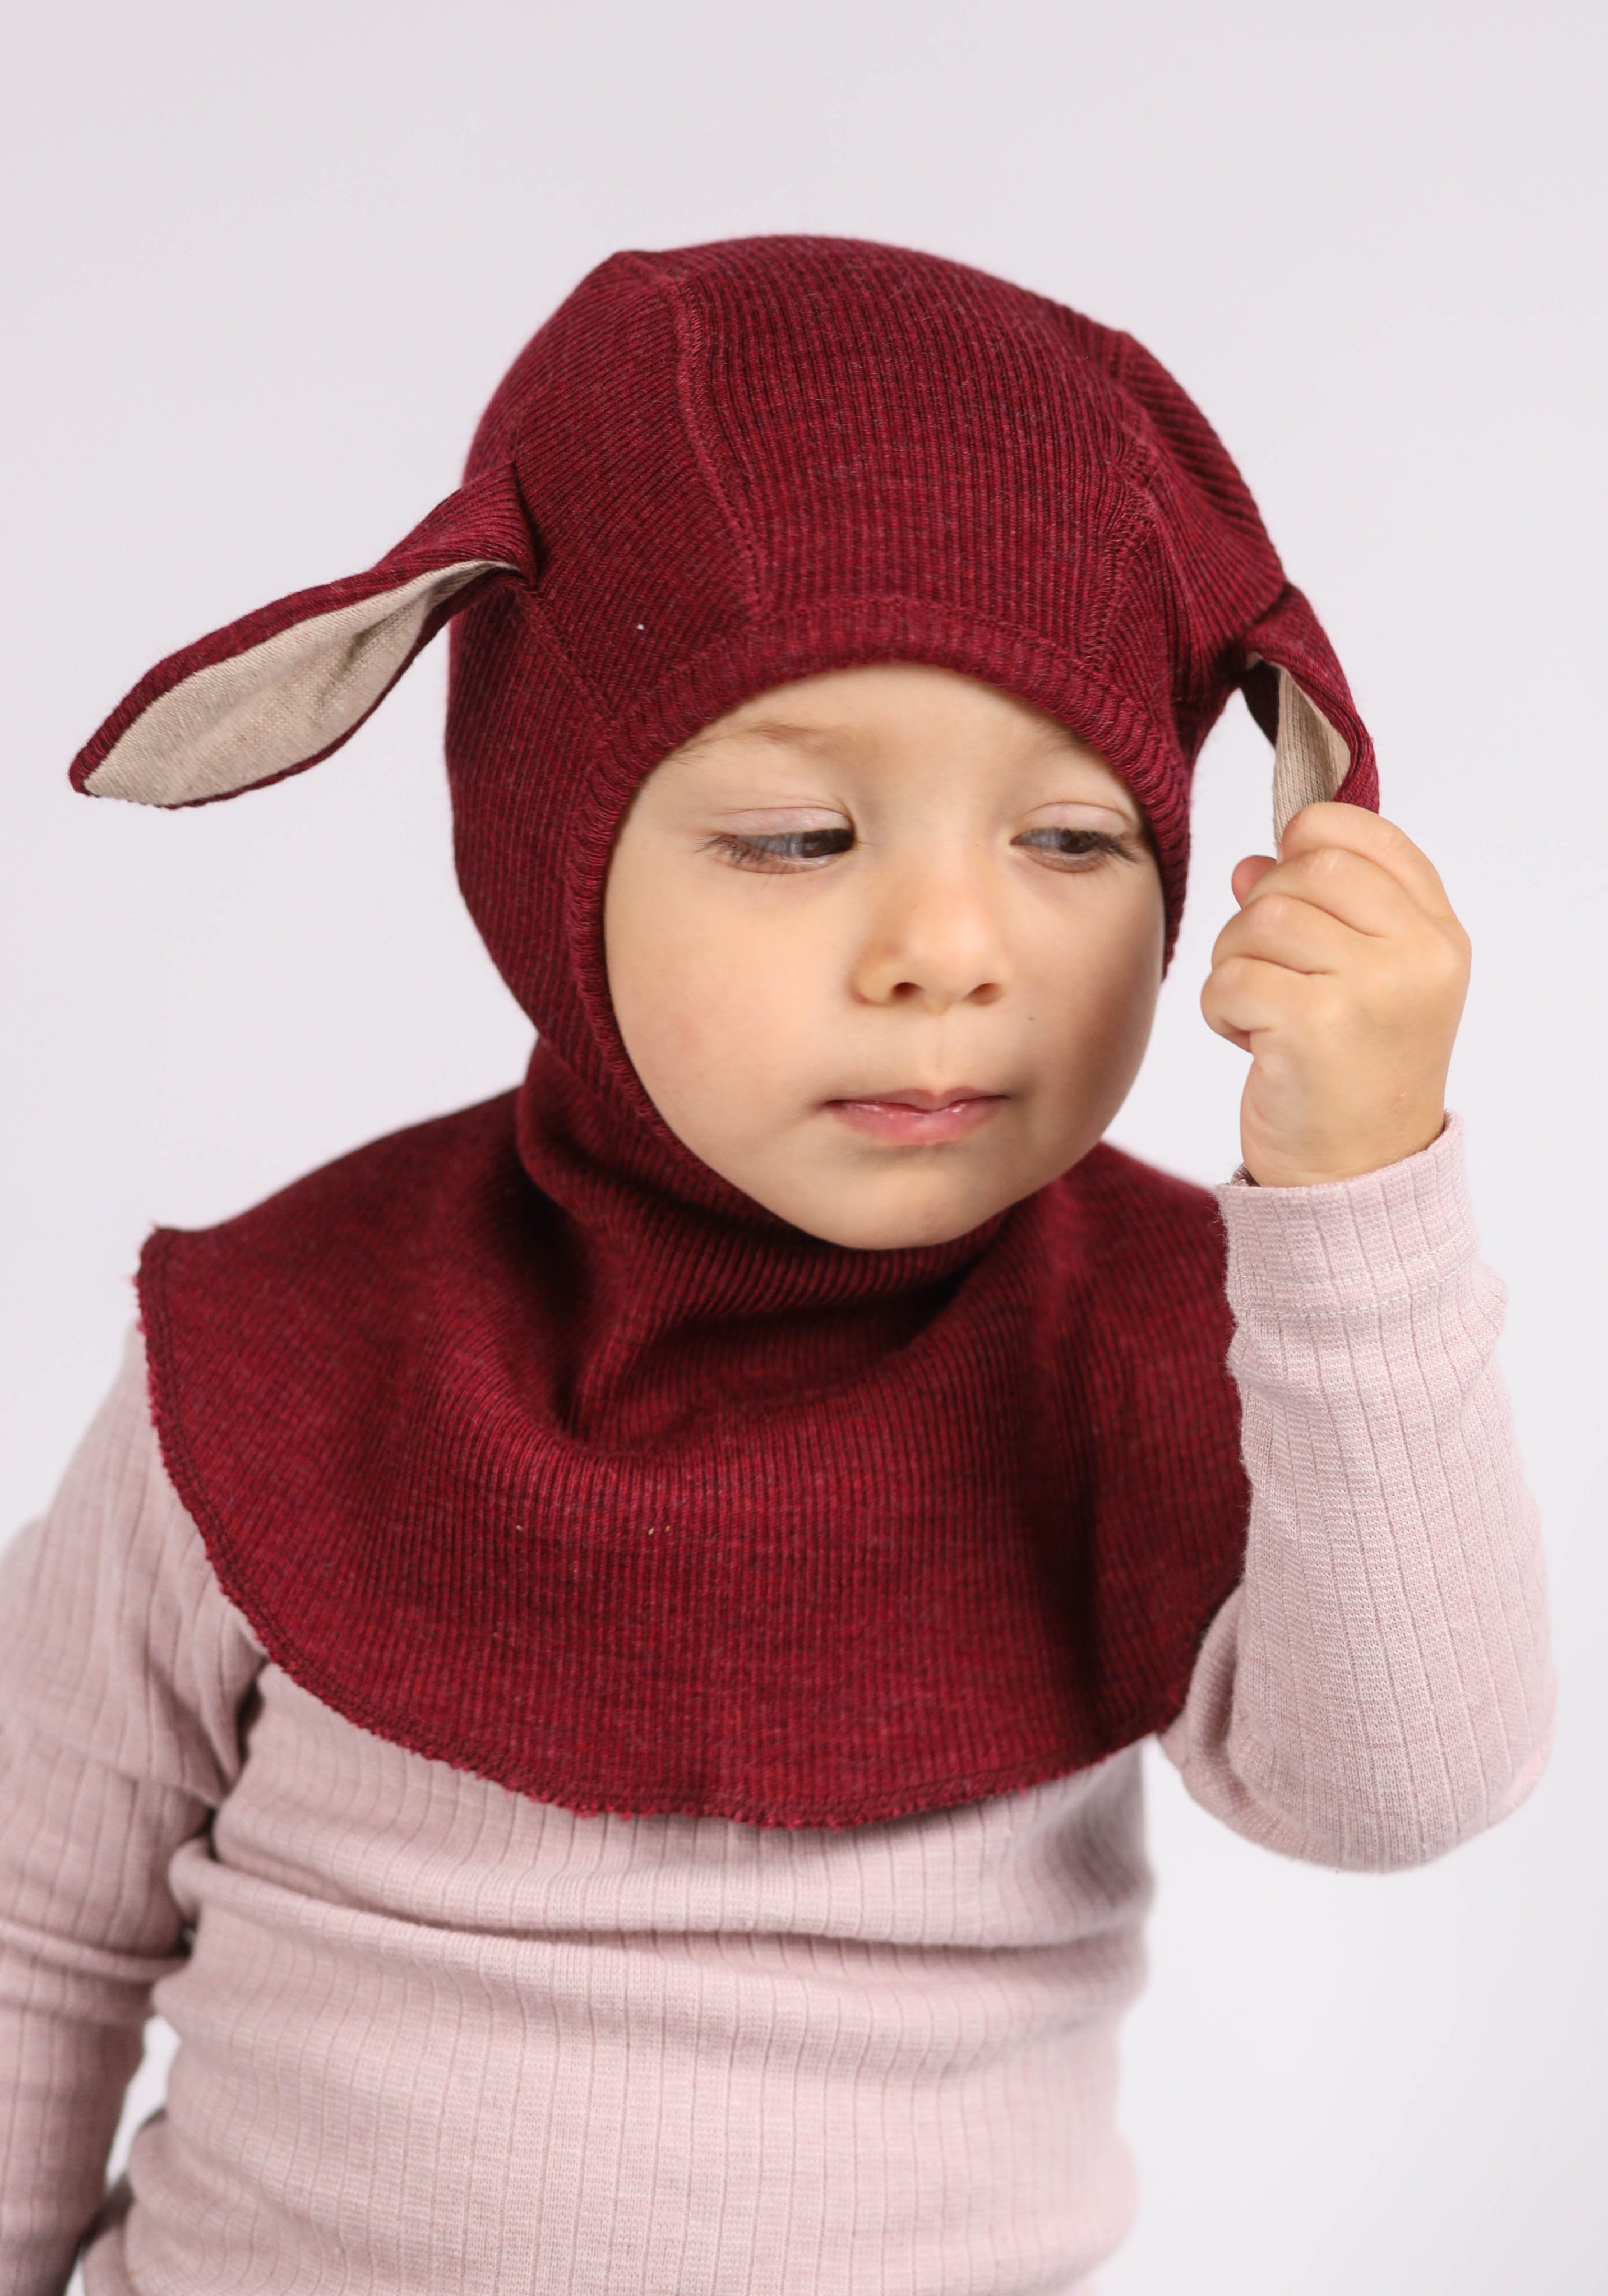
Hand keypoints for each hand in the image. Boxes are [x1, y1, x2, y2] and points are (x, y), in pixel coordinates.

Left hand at [1201, 803, 1469, 1187]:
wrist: (1356, 1179)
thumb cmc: (1350, 1078)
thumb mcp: (1360, 984)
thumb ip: (1320, 913)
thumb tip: (1251, 863)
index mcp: (1438, 936)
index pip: (1371, 836)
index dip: (1310, 837)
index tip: (1283, 871)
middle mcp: (1418, 956)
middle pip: (1307, 869)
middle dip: (1260, 913)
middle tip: (1265, 970)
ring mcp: (1372, 989)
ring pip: (1260, 920)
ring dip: (1234, 963)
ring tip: (1259, 1011)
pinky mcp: (1316, 1026)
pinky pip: (1230, 977)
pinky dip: (1220, 1009)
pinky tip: (1250, 1042)